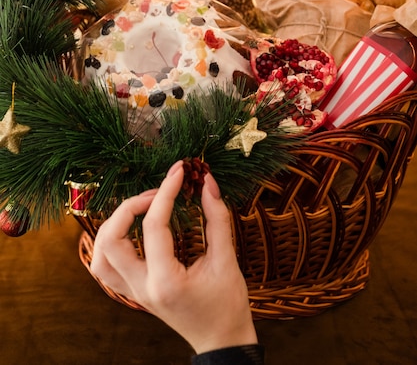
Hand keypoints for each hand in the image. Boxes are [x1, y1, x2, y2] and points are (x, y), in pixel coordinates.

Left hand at [90, 161, 257, 354]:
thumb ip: (217, 218)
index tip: (180, 172)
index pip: (154, 226)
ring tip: (140, 209)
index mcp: (166, 281)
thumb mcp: (227, 259)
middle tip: (158, 192)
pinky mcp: (133, 293)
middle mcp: (142, 289)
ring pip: (100, 256)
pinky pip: (105, 267)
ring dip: (113, 225)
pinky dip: (111, 244)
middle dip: (130, 206)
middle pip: (110, 240)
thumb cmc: (227, 304)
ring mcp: (133, 294)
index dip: (166, 192)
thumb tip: (208, 182)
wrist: (221, 341)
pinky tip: (131, 231)